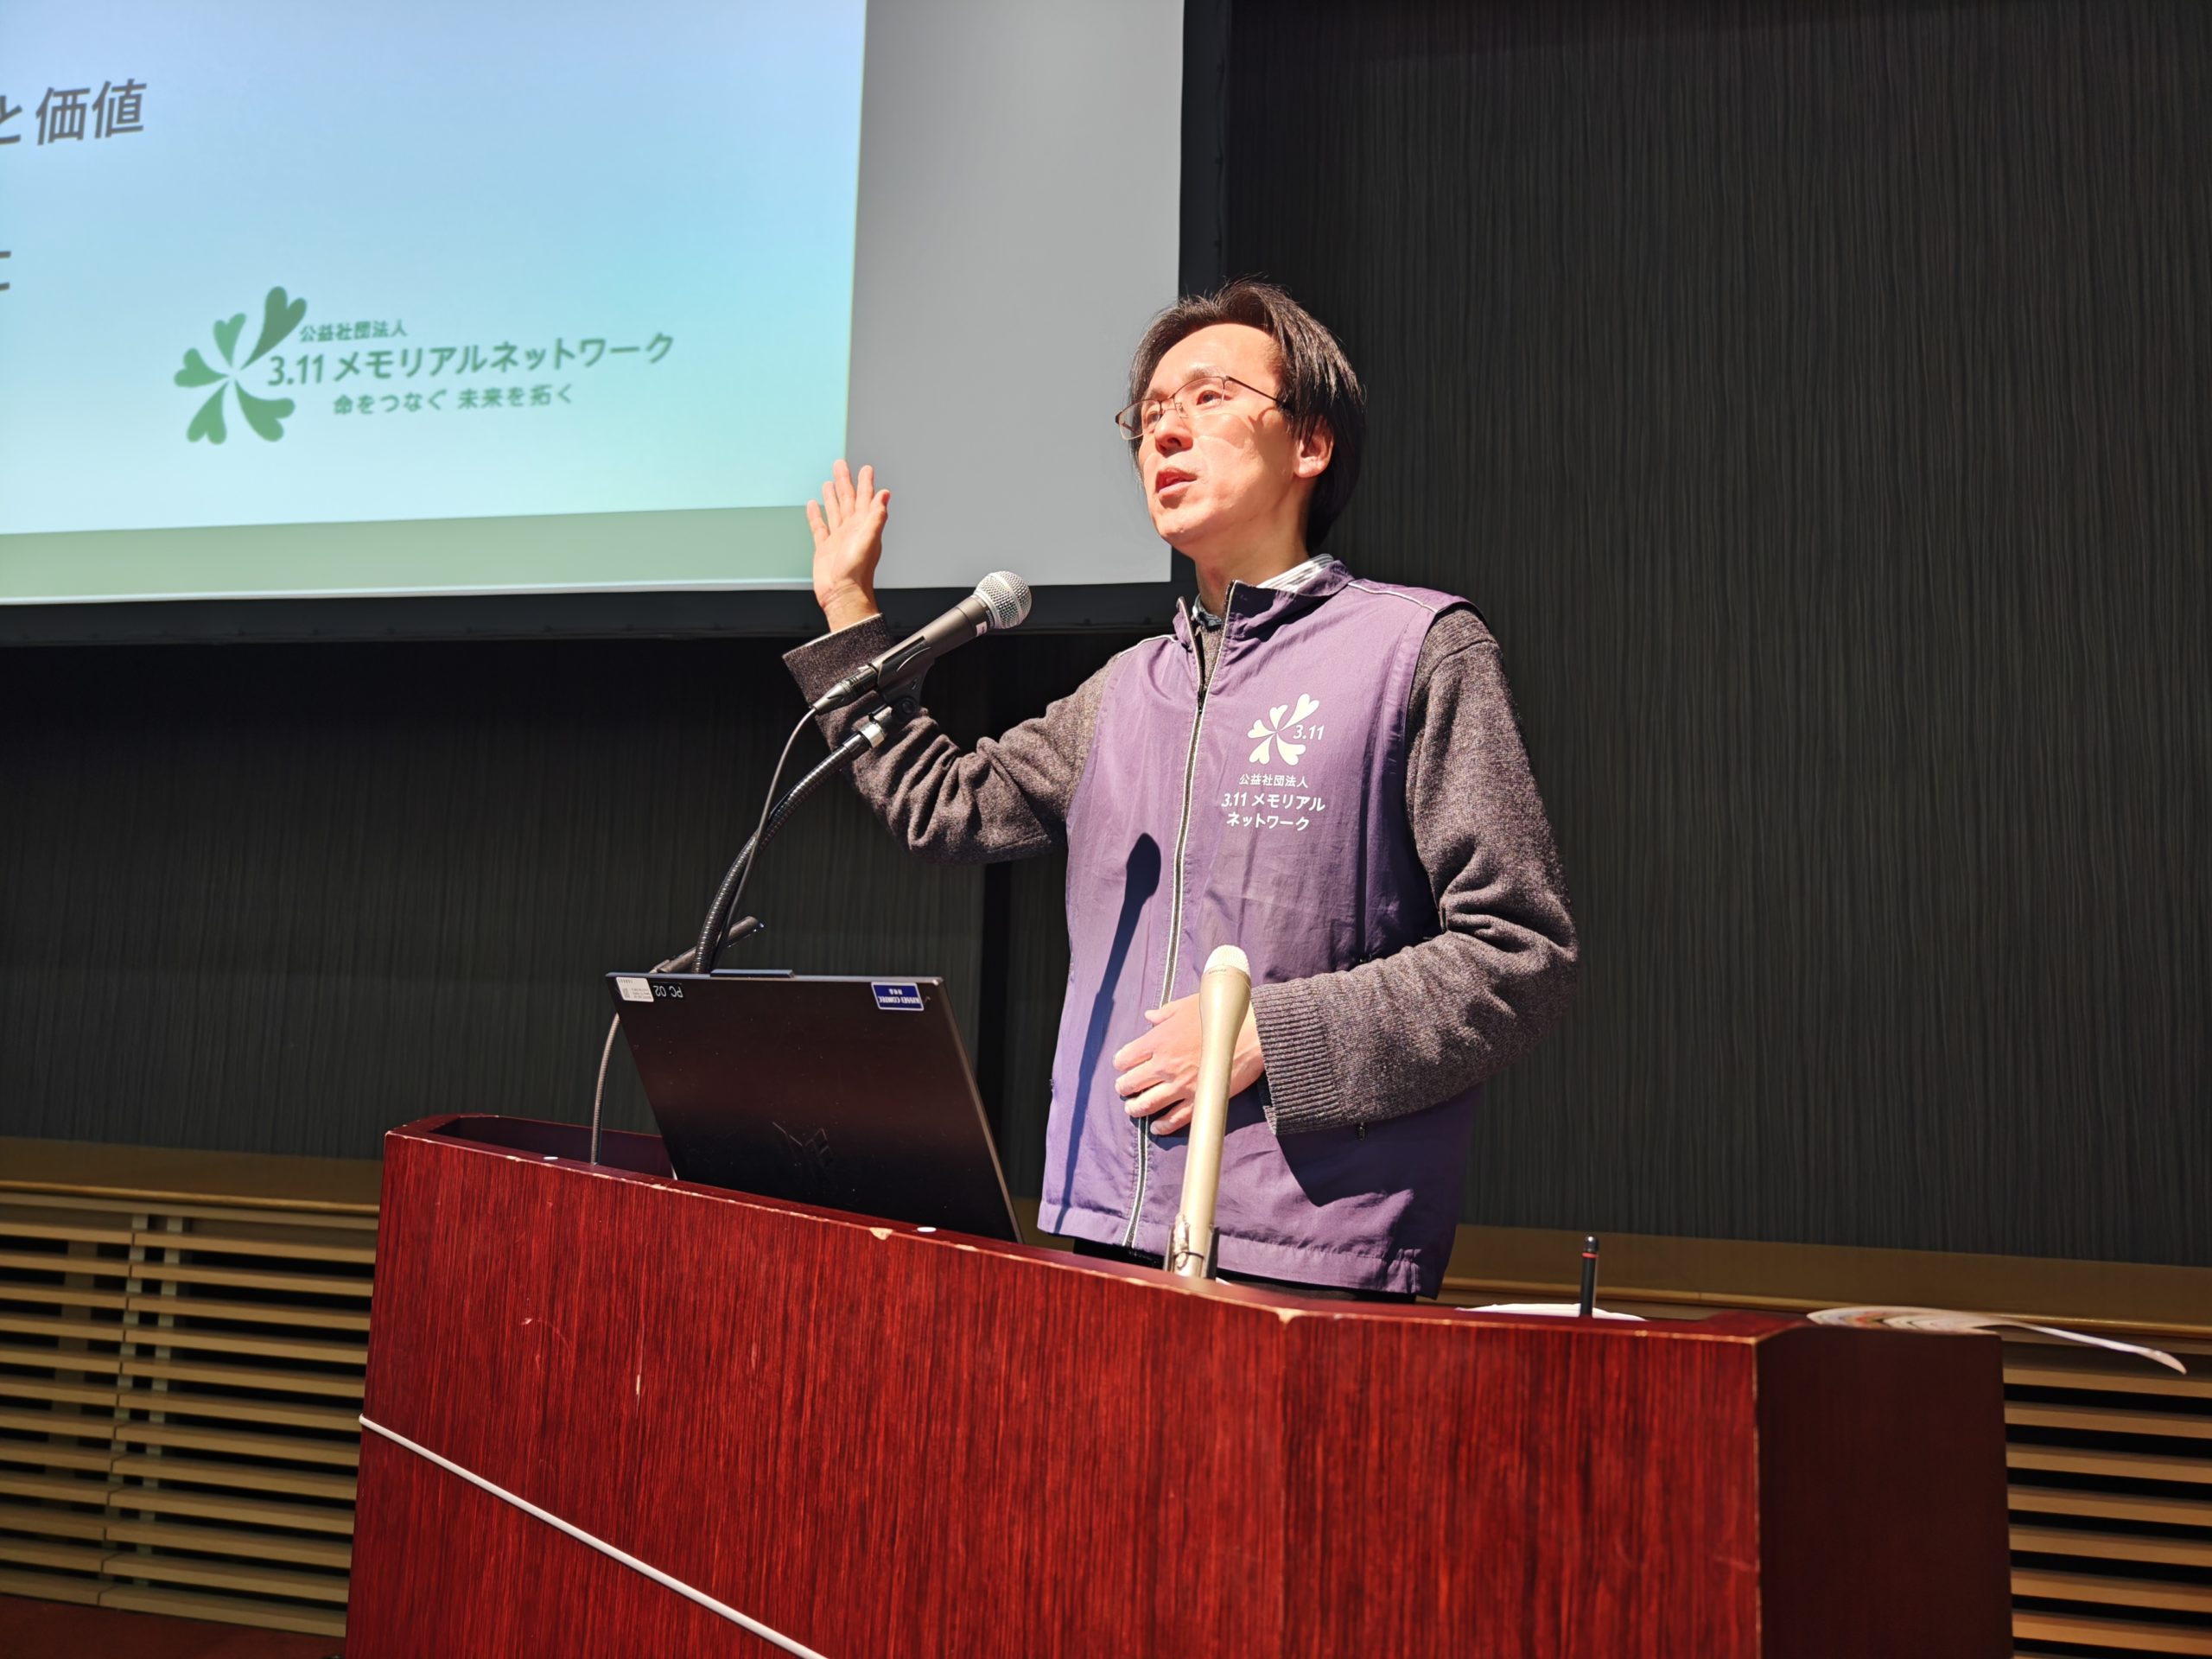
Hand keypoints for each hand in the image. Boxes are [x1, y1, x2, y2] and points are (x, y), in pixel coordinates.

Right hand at [806, 459, 887, 630]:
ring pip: (834, 510)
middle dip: (845, 481)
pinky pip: (819, 527)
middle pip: (847, 499)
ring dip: (832, 496)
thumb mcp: (869, 539)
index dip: (865, 482)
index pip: (864, 498)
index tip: (865, 468)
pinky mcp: (824, 548)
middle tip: (840, 464)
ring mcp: (837, 538)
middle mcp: (851, 529)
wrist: (843, 594)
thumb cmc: (857, 571)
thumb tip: (885, 494)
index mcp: (863, 525)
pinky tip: (813, 505)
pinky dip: (816, 515)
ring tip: (829, 481)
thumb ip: (876, 516)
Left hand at [1111, 994, 1264, 1135]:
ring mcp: (1180, 1085)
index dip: (1121, 1063)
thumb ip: (1165, 1013)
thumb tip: (1149, 1017)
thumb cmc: (1218, 1015)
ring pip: (1148, 1104)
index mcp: (1158, 1041)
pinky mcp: (1198, 1099)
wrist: (1250, 1033)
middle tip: (1124, 1089)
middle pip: (1132, 1083)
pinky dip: (1163, 1125)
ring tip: (1132, 1109)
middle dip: (1124, 1087)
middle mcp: (1164, 1065)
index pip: (1126, 1058)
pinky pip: (1175, 1118)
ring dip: (1136, 1108)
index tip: (1123, 1065)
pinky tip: (1157, 1126)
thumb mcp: (1187, 1005)